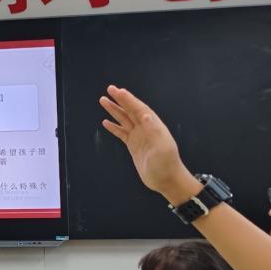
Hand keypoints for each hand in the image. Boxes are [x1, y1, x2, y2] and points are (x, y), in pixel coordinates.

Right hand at [99, 86, 197, 201]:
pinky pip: (122, 133)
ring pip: (124, 120)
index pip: (139, 109)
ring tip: (103, 101)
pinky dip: (114, 127)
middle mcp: (146, 129)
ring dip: (114, 110)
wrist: (167, 180)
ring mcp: (140, 137)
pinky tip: (106, 122)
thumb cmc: (166, 165)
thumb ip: (153, 131)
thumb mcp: (161, 148)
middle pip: (131, 111)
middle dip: (120, 100)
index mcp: (154, 127)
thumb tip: (145, 115)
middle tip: (110, 89)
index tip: (119, 91)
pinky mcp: (134, 146)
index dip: (129, 100)